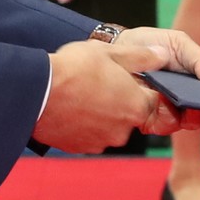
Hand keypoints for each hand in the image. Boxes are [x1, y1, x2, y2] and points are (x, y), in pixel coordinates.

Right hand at [34, 39, 167, 151]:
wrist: (37, 92)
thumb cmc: (74, 69)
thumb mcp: (110, 52)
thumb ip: (142, 56)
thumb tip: (163, 56)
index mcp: (136, 106)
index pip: (154, 100)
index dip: (141, 87)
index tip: (127, 77)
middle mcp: (124, 130)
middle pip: (130, 114)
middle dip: (120, 100)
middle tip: (98, 82)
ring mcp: (102, 141)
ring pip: (109, 125)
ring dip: (101, 113)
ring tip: (81, 94)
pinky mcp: (81, 147)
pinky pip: (89, 135)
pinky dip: (84, 124)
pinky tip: (70, 108)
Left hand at [104, 26, 199, 128]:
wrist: (115, 50)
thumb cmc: (151, 44)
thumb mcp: (179, 43)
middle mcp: (191, 99)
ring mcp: (173, 111)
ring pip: (194, 122)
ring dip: (194, 112)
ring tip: (191, 101)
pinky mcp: (152, 120)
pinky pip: (167, 124)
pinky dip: (168, 112)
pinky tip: (163, 99)